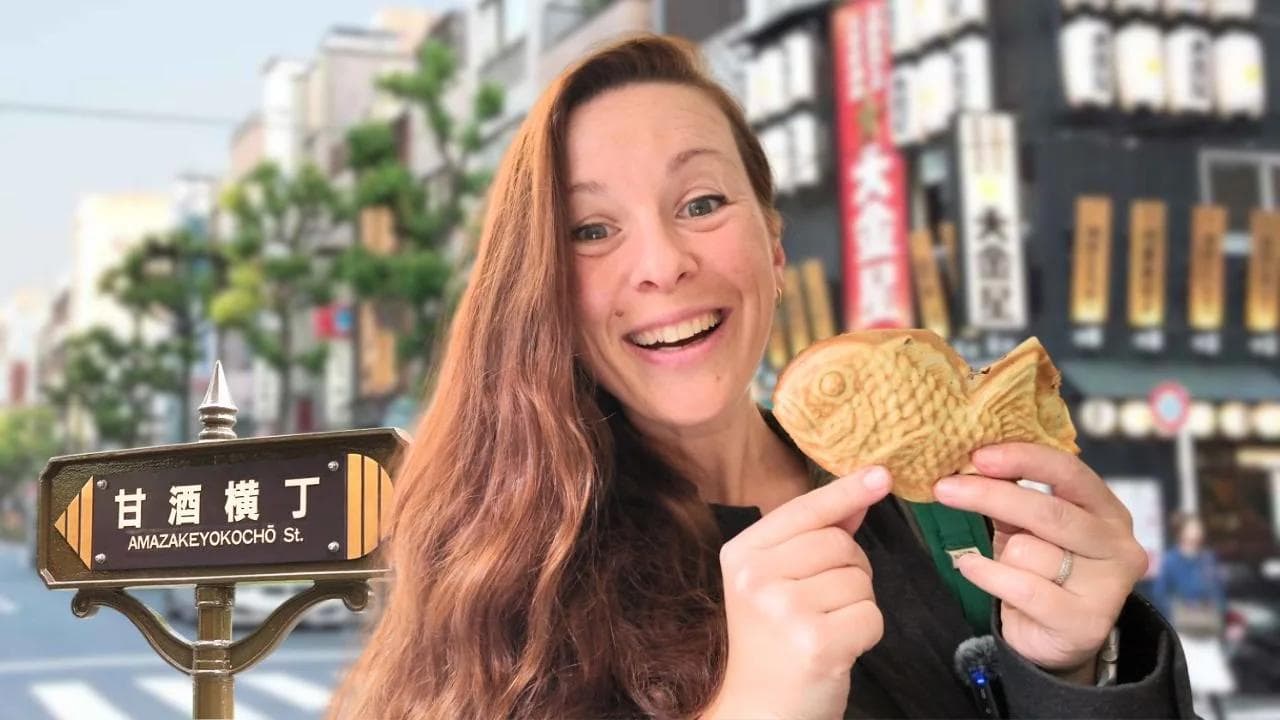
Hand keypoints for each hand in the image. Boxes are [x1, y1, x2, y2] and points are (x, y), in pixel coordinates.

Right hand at [704, 466, 891, 719]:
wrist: (755, 712)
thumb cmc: (770, 645)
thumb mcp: (775, 582)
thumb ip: (815, 536)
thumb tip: (861, 491)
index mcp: (741, 554)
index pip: (804, 510)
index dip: (846, 492)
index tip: (881, 474)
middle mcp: (756, 577)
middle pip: (840, 544)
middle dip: (850, 570)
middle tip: (822, 604)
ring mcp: (785, 610)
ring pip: (860, 580)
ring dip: (857, 604)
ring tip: (824, 627)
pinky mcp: (817, 642)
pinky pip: (872, 615)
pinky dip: (865, 634)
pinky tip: (836, 648)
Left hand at [933, 443, 1146, 677]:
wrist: (1059, 637)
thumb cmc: (1042, 571)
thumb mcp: (1029, 527)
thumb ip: (1012, 496)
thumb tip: (971, 465)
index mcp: (1107, 510)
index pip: (1070, 472)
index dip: (1024, 459)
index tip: (979, 456)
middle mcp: (1118, 544)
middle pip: (1048, 511)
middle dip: (990, 496)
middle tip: (944, 488)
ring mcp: (1107, 586)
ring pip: (1028, 551)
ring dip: (999, 555)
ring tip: (1001, 565)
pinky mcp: (1086, 621)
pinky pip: (1020, 587)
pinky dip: (987, 574)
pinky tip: (972, 568)